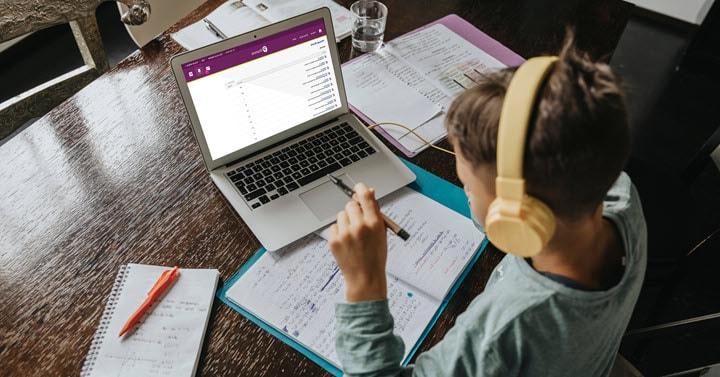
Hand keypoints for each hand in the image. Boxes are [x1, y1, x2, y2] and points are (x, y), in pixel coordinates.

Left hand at [329, 183, 387, 301]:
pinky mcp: (334, 240)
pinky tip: (346, 242)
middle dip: (354, 210)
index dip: (361, 188)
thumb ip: (375, 212)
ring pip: (341, 215)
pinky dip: (339, 231)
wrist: (365, 278)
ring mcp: (345, 234)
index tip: (359, 187)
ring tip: (353, 235)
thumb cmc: (375, 256)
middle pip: (350, 204)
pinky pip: (334, 226)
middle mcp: (359, 226)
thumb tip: (370, 192)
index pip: (365, 196)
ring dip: (346, 221)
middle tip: (358, 221)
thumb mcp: (382, 233)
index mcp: (374, 223)